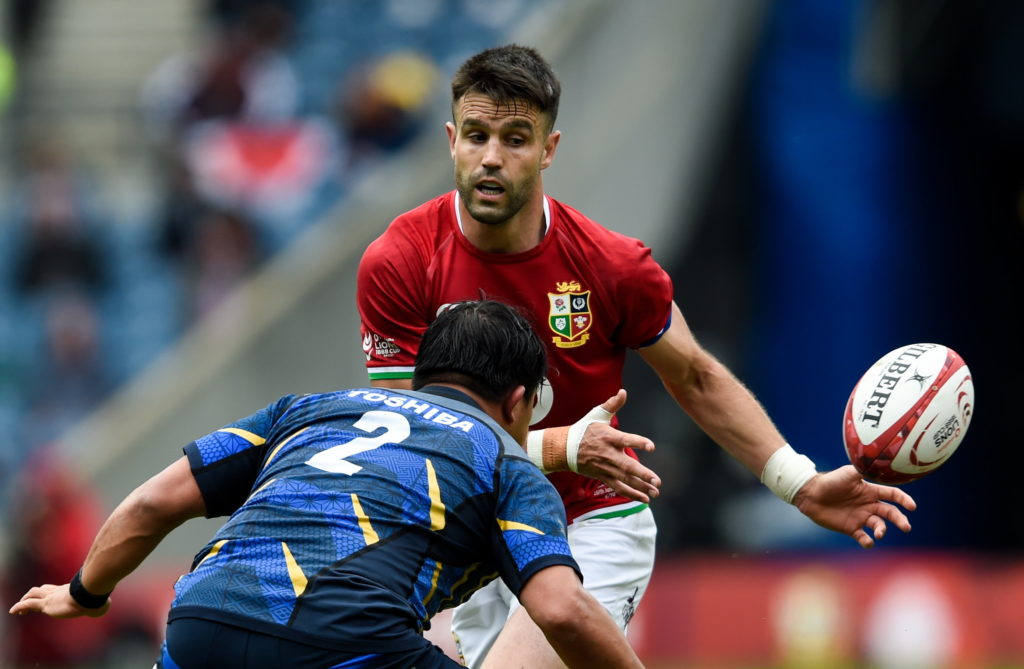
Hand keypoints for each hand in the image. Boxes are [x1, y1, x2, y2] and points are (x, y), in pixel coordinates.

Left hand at [8, 583, 109, 618]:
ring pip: (33, 594)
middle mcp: (59, 592)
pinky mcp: (45, 605)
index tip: (48, 596)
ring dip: (25, 600)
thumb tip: (106, 605)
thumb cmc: (96, 599)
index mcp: (69, 591)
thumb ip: (101, 604)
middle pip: (44, 589)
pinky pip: (28, 605)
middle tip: (32, 601)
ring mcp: (51, 597)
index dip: (50, 592)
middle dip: (37, 594)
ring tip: (19, 610)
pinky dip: (19, 607)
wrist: (89, 596)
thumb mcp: (99, 602)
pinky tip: (13, 612)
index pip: (56, 589)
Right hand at [575, 390, 661, 503]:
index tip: (651, 447)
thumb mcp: (597, 415)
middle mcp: (609, 454)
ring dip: (641, 487)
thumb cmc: (584, 429)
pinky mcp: (604, 477)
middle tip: (657, 480)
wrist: (564, 448)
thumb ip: (612, 404)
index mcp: (609, 437)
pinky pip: (619, 487)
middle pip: (627, 466)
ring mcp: (606, 468)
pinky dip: (632, 494)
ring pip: (625, 480)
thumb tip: (623, 392)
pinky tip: (645, 498)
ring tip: (655, 492)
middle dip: (643, 474)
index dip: (639, 443)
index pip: (626, 440)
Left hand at [793, 465, 916, 548]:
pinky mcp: (851, 528)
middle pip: (890, 513)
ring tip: (878, 533)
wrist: (810, 494)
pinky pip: (863, 537)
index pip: (893, 495)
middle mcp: (868, 504)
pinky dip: (867, 542)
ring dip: (882, 531)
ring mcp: (860, 517)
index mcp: (870, 491)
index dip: (904, 500)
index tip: (912, 507)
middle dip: (900, 520)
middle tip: (906, 527)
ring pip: (879, 526)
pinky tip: (867, 541)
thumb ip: (862, 470)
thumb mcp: (847, 473)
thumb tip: (878, 463)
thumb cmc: (830, 481)